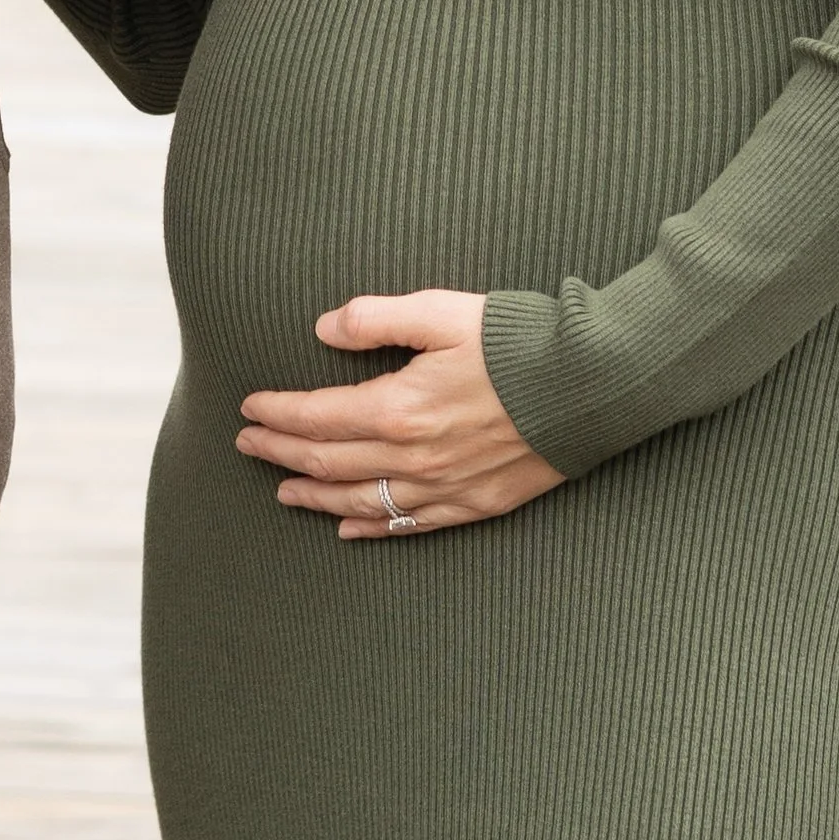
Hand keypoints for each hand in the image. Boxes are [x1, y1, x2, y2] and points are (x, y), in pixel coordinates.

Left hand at [236, 290, 563, 537]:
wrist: (590, 385)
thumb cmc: (516, 340)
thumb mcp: (440, 310)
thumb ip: (376, 318)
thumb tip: (324, 328)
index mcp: (398, 408)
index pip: (316, 417)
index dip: (277, 413)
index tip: (248, 407)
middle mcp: (413, 458)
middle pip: (328, 462)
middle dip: (281, 453)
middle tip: (248, 445)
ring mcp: (445, 487)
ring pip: (361, 502)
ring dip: (316, 497)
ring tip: (284, 491)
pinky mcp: (476, 503)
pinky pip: (410, 525)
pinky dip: (373, 528)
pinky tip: (350, 529)